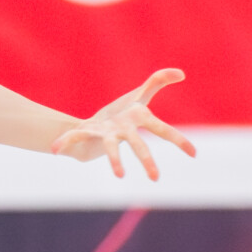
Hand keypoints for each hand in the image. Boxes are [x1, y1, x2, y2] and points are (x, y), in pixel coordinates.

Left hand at [51, 68, 197, 179]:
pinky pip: (75, 136)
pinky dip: (65, 141)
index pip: (162, 130)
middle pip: (138, 145)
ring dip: (114, 160)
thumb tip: (180, 73)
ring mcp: (105, 135)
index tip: (195, 154)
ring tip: (119, 175)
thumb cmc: (121, 115)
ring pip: (110, 148)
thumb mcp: (138, 96)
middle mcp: (123, 132)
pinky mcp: (86, 134)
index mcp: (138, 122)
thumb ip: (157, 82)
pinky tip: (56, 148)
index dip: (179, 141)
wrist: (93, 129)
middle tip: (155, 178)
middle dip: (147, 160)